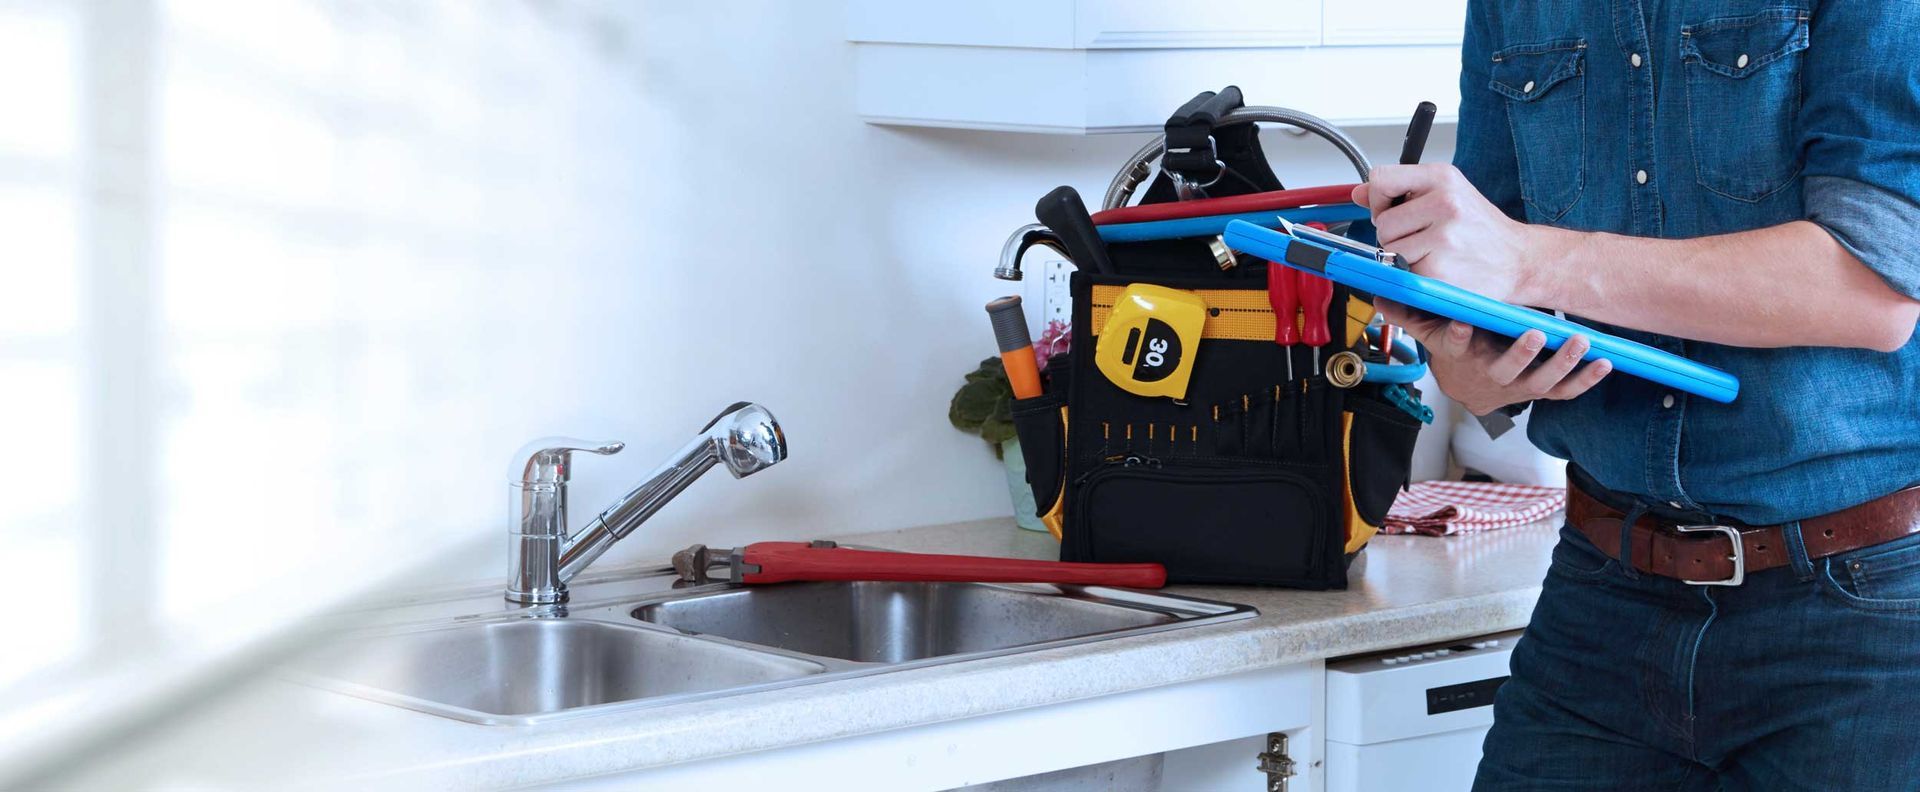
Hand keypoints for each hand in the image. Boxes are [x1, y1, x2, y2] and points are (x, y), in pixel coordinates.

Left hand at [1351, 164, 1556, 304]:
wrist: (1520, 260)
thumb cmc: (1481, 229)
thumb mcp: (1446, 194)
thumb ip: (1400, 191)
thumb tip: (1357, 192)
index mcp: (1443, 177)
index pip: (1381, 178)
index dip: (1378, 199)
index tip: (1391, 209)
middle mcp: (1445, 202)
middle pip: (1382, 222)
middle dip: (1394, 235)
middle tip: (1422, 238)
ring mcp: (1444, 236)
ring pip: (1389, 249)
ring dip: (1404, 257)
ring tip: (1434, 253)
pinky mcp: (1440, 269)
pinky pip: (1404, 273)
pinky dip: (1415, 275)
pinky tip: (1440, 268)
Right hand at [1377, 299, 1610, 415]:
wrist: (1471, 388)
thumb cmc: (1455, 352)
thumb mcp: (1427, 332)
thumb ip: (1407, 311)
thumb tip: (1379, 291)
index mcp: (1463, 356)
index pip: (1456, 347)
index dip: (1457, 336)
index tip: (1462, 324)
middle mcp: (1491, 373)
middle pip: (1506, 369)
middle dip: (1521, 353)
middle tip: (1535, 333)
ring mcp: (1519, 384)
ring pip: (1541, 380)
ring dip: (1562, 363)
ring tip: (1580, 341)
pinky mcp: (1541, 391)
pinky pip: (1566, 391)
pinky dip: (1586, 379)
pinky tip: (1604, 363)